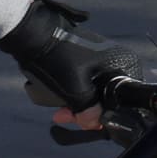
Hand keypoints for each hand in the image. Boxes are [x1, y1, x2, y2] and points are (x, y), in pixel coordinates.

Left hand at [0, 0, 137, 121]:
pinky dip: (71, 93)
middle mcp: (118, 61)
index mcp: (124, 64)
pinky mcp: (85, 59)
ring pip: (92, 93)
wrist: (32, 34)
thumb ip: (88, 109)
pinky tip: (55, 97)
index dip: (104, 115)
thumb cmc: (57, 57)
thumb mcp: (75, 89)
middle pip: (106, 98)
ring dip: (74, 104)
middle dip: (84, 111)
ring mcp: (101, 59)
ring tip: (57, 109)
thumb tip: (94, 123)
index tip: (83, 122)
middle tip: (63, 116)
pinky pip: (83, 83)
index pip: (124, 100)